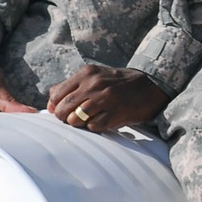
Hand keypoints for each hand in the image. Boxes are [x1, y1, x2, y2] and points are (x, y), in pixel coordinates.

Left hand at [47, 64, 169, 132]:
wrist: (151, 85)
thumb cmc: (120, 83)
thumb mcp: (96, 76)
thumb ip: (73, 86)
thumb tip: (50, 103)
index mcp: (87, 73)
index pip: (56, 94)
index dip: (55, 107)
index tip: (62, 111)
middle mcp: (94, 84)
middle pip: (63, 108)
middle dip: (64, 118)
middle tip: (73, 119)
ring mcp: (105, 99)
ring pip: (76, 119)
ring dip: (79, 124)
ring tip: (87, 121)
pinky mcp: (116, 113)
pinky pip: (94, 126)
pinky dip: (94, 128)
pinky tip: (101, 122)